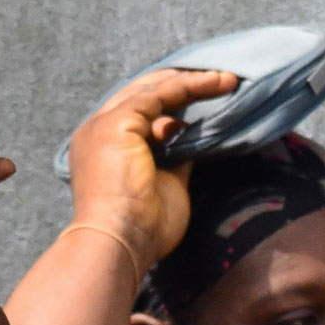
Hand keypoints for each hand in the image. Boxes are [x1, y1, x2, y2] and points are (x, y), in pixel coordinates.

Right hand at [65, 67, 239, 269]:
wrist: (120, 243)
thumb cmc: (142, 230)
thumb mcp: (165, 185)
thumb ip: (174, 158)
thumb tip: (191, 139)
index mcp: (103, 147)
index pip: (138, 112)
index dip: (171, 102)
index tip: (204, 99)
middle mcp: (98, 130)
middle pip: (143, 94)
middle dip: (183, 84)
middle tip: (220, 80)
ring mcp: (104, 124)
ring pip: (153, 90)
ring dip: (193, 82)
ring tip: (227, 80)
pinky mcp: (117, 123)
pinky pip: (159, 95)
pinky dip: (188, 88)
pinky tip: (215, 86)